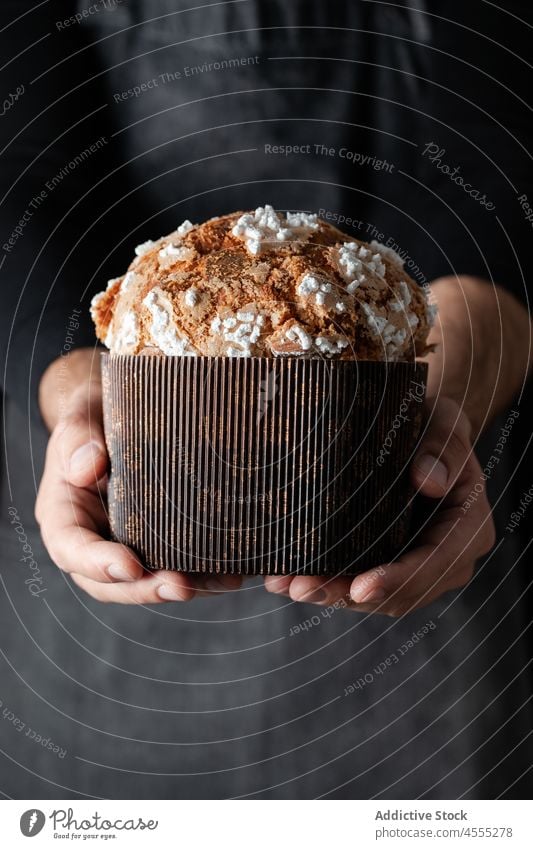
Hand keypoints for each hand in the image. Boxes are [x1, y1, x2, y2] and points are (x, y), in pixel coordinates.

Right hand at [35, 378, 241, 602]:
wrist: (122, 415)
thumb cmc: (96, 415)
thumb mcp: (82, 416)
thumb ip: (78, 439)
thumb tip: (88, 468)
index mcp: (63, 515)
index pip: (71, 548)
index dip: (98, 563)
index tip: (130, 566)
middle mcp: (92, 540)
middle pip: (110, 582)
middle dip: (147, 589)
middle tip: (182, 586)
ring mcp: (124, 547)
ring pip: (147, 583)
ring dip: (182, 587)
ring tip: (220, 582)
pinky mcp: (157, 545)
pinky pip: (176, 567)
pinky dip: (204, 575)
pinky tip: (233, 572)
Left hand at [264, 397, 495, 615]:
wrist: (417, 432)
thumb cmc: (433, 424)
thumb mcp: (444, 421)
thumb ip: (442, 446)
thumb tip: (430, 480)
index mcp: (469, 528)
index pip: (436, 564)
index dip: (399, 580)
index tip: (362, 587)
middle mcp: (447, 559)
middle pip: (400, 592)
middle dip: (349, 594)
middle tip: (303, 588)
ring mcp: (416, 568)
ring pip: (373, 597)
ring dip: (330, 594)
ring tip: (286, 584)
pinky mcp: (386, 566)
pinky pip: (356, 585)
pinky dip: (324, 584)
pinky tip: (286, 579)